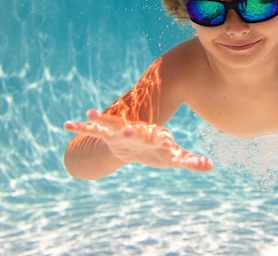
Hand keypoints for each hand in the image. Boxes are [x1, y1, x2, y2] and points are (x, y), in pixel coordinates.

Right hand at [64, 109, 212, 171]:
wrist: (138, 140)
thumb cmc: (158, 150)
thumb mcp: (173, 158)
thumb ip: (190, 161)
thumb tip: (211, 165)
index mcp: (154, 137)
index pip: (161, 139)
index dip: (164, 142)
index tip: (169, 144)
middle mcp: (138, 131)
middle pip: (136, 131)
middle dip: (133, 131)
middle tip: (130, 131)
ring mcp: (121, 130)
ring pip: (111, 124)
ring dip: (101, 119)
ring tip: (89, 113)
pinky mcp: (108, 132)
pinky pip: (93, 130)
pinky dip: (80, 127)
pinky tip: (66, 125)